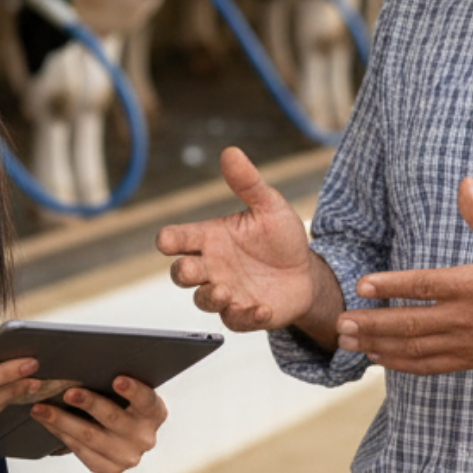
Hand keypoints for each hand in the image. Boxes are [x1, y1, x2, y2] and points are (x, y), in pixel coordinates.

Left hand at [31, 376, 167, 472]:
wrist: (121, 434)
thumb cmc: (119, 400)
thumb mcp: (125, 390)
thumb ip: (115, 380)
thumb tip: (84, 362)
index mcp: (155, 412)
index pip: (146, 400)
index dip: (133, 390)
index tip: (117, 379)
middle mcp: (145, 437)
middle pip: (113, 418)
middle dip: (88, 403)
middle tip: (67, 392)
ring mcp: (128, 457)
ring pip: (90, 437)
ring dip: (62, 420)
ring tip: (41, 408)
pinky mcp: (110, 469)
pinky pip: (81, 451)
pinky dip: (61, 434)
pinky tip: (47, 422)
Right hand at [156, 147, 332, 332]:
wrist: (306, 271)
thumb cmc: (280, 237)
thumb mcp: (269, 206)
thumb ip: (248, 183)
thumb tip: (230, 152)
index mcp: (210, 238)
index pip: (177, 238)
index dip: (168, 240)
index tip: (166, 241)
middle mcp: (212, 266)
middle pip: (181, 273)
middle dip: (182, 272)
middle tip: (192, 269)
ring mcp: (225, 292)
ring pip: (202, 300)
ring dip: (210, 297)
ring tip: (224, 291)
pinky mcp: (242, 313)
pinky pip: (234, 320)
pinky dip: (246, 316)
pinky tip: (262, 309)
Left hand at [336, 178, 472, 380]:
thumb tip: (465, 182)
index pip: (424, 285)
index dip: (391, 285)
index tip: (361, 285)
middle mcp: (466, 317)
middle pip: (410, 323)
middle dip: (372, 324)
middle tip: (340, 323)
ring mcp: (465, 343)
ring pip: (414, 347)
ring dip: (378, 346)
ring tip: (346, 342)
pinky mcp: (467, 359)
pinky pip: (428, 365)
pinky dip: (399, 364)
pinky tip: (376, 359)